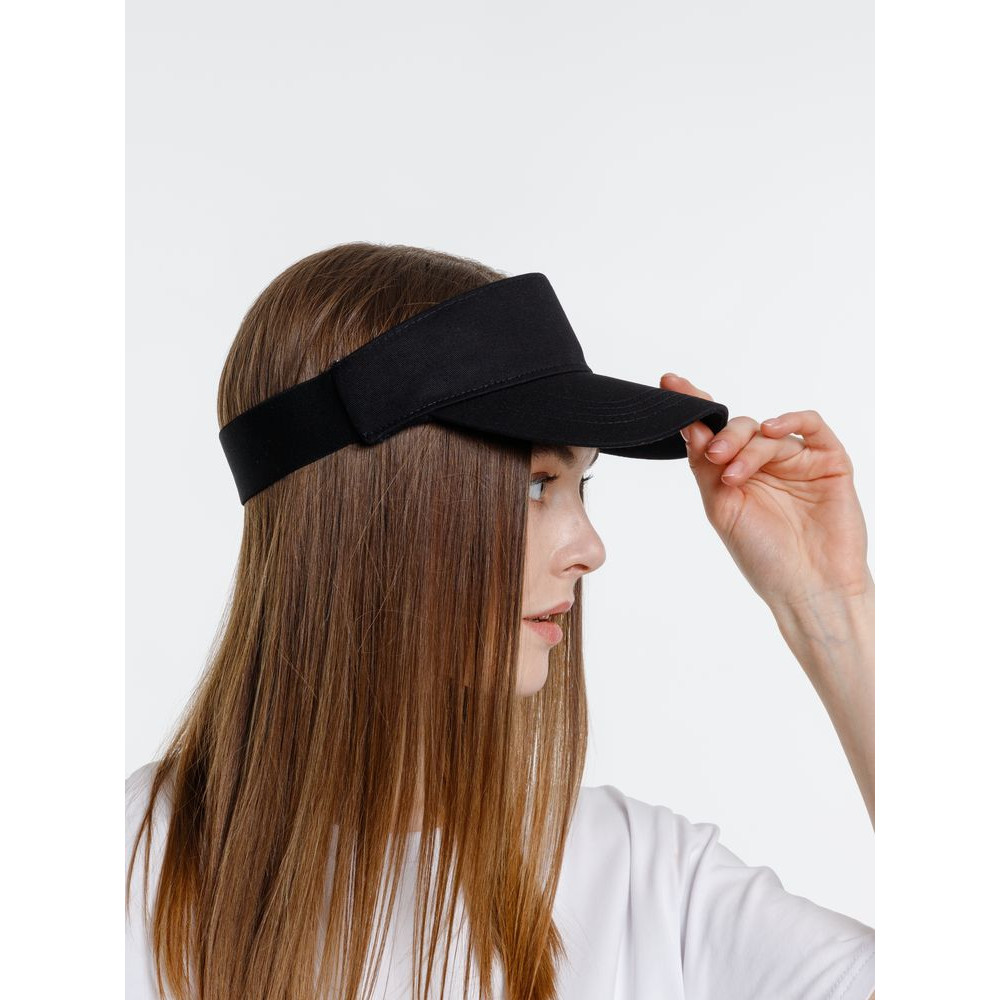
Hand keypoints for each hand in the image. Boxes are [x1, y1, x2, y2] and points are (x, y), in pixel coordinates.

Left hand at [660, 373, 872, 612]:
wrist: (808, 588)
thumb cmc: (764, 556)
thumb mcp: (722, 509)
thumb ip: (705, 466)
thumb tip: (689, 424)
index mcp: (736, 473)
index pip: (713, 432)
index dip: (693, 405)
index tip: (668, 383)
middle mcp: (766, 464)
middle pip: (740, 428)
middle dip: (723, 437)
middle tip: (713, 456)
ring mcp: (798, 461)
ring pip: (769, 432)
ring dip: (748, 446)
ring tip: (733, 473)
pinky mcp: (830, 462)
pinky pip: (812, 427)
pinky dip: (791, 421)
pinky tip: (772, 430)